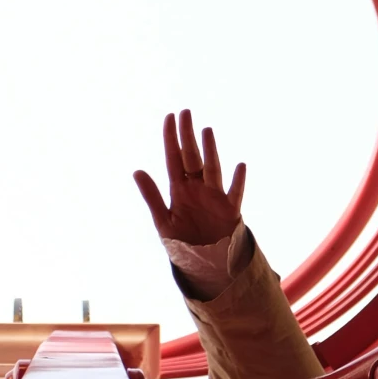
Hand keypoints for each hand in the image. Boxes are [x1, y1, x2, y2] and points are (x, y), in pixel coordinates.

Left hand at [134, 109, 246, 247]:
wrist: (205, 265)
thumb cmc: (183, 242)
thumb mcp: (163, 221)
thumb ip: (152, 196)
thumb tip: (137, 171)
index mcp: (179, 190)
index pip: (174, 158)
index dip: (171, 138)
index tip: (169, 117)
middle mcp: (197, 188)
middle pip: (192, 157)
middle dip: (188, 136)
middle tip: (185, 112)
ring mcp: (214, 197)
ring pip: (212, 169)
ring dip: (210, 151)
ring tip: (206, 131)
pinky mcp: (230, 211)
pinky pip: (235, 194)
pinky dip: (238, 181)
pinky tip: (240, 166)